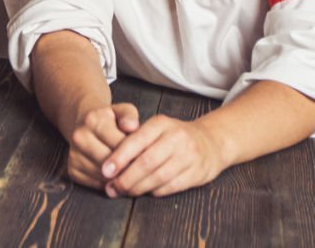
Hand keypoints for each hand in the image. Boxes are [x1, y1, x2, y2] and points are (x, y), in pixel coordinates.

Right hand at [65, 102, 139, 190]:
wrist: (85, 125)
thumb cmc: (110, 120)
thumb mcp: (122, 110)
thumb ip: (130, 115)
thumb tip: (132, 126)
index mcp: (92, 120)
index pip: (118, 143)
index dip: (135, 153)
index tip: (147, 157)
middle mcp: (79, 137)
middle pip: (109, 162)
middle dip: (128, 168)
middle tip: (141, 171)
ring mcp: (74, 155)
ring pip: (103, 176)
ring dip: (119, 178)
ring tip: (131, 174)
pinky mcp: (72, 170)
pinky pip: (95, 184)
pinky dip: (109, 184)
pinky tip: (117, 177)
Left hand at [100, 115, 226, 197]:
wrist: (209, 142)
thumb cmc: (172, 137)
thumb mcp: (155, 129)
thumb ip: (134, 141)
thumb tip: (109, 164)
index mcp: (161, 123)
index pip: (137, 140)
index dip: (119, 157)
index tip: (105, 171)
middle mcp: (176, 137)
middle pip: (146, 162)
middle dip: (126, 178)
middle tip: (111, 188)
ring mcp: (189, 155)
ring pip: (158, 177)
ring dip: (138, 188)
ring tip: (124, 192)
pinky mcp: (197, 172)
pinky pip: (171, 186)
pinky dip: (155, 191)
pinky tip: (146, 192)